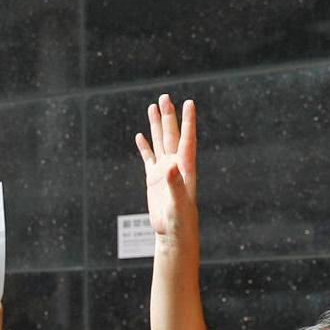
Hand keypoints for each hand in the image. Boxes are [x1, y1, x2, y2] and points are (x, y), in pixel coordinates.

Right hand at [133, 95, 197, 242]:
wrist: (173, 232)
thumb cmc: (180, 220)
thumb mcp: (178, 202)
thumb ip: (175, 183)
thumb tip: (168, 166)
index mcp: (185, 167)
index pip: (187, 139)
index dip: (188, 121)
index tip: (189, 103)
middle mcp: (175, 165)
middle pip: (171, 135)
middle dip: (168, 116)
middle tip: (165, 97)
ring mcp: (164, 171)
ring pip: (160, 142)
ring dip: (157, 125)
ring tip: (153, 107)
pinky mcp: (154, 179)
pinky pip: (148, 158)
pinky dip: (145, 147)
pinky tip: (141, 136)